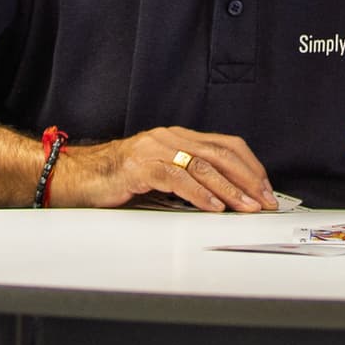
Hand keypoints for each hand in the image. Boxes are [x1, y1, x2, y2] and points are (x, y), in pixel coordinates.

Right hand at [52, 126, 277, 211]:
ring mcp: (155, 150)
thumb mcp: (161, 175)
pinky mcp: (140, 167)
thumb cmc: (119, 179)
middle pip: (220, 154)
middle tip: (265, 200)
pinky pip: (176, 179)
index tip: (265, 187)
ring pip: (202, 166)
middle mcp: (170, 138)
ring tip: (246, 206)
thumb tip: (225, 199)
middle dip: (248, 178)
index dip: (250, 165)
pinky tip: (213, 207)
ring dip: (229, 189)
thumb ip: (188, 179)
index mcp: (178, 137)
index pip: (225, 145)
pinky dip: (199, 194)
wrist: (79, 176)